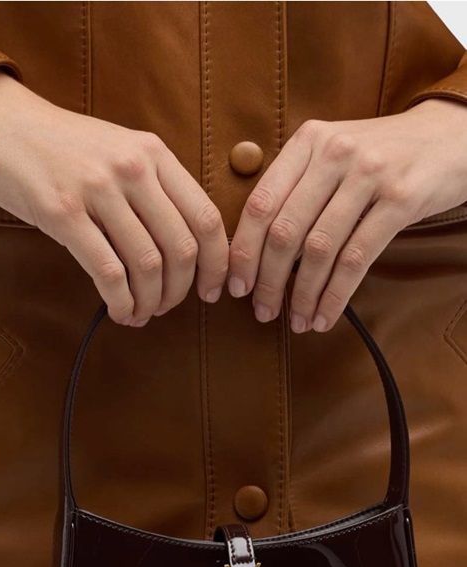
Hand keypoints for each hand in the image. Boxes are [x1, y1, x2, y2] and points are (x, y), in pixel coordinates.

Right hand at [0, 70, 229, 325]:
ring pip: (147, 264)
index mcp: (153, 153)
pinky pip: (107, 271)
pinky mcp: (62, 212)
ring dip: (148, 302)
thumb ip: (153, 188)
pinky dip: (119, 301)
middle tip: (165, 308)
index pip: (206, 218)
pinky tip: (118, 311)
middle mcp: (132, 168)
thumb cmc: (61, 148)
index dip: (217, 264)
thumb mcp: (119, 150)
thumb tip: (184, 249)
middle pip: (180, 248)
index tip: (212, 291)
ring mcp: (97, 189)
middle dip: (178, 291)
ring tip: (139, 314)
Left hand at [227, 98, 466, 331]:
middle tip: (262, 312)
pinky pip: (356, 259)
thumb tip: (253, 249)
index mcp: (308, 141)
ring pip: (319, 250)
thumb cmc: (383, 154)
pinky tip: (325, 315)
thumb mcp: (333, 153)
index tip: (235, 286)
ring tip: (297, 320)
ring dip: (302, 295)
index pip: (259, 204)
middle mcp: (334, 153)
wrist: (453, 133)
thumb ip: (296, 187)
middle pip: (284, 232)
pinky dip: (335, 295)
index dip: (243, 252)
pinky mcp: (401, 198)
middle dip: (268, 282)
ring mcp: (369, 174)